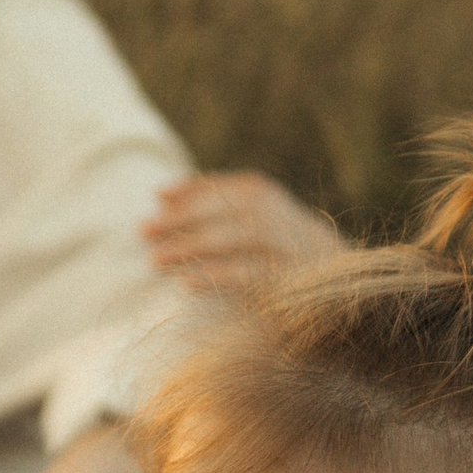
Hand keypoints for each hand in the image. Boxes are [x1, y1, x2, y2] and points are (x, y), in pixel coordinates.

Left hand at [145, 172, 344, 298]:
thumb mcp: (243, 210)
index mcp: (259, 192)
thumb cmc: (269, 236)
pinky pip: (249, 275)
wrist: (329, 269)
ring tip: (155, 260)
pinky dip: (217, 277)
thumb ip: (206, 199)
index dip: (187, 195)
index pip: (219, 189)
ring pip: (235, 240)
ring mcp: (283, 245)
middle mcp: (273, 214)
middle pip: (223, 213)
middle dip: (181, 221)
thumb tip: (160, 196)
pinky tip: (186, 283)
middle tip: (144, 231)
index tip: (155, 204)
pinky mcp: (286, 279)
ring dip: (192, 248)